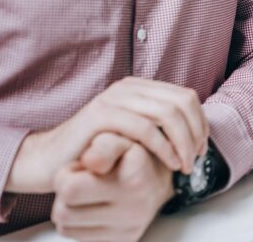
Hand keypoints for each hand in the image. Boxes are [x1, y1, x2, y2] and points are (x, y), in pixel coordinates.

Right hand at [7, 77, 207, 193]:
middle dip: (196, 133)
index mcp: (140, 87)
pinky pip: (145, 129)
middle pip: (181, 103)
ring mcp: (114, 98)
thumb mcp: (134, 132)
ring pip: (168, 114)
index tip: (202, 149)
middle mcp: (128, 87)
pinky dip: (164, 148)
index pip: (185, 97)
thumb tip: (198, 133)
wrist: (51, 160)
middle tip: (196, 159)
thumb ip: (159, 124)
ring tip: (185, 165)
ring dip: (183, 142)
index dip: (200, 123)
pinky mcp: (101, 116)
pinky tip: (170, 163)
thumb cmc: (98, 150)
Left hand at [51, 141, 173, 241]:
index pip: (70, 188)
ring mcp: (128, 227)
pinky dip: (78, 222)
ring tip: (87, 192)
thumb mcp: (122, 139)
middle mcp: (135, 205)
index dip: (67, 173)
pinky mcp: (123, 241)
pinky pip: (78, 237)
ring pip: (66, 224)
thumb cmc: (131, 156)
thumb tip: (91, 161)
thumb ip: (104, 144)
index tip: (83, 165)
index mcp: (134, 175)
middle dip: (65, 190)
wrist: (159, 181)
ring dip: (69, 207)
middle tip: (79, 178)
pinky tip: (93, 208)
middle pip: (63, 209)